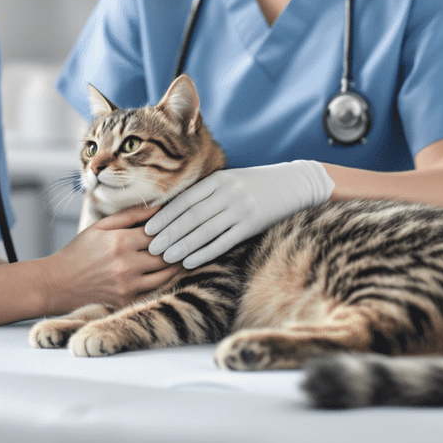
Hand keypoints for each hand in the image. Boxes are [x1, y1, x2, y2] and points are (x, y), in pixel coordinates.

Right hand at [38, 203, 179, 314]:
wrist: (58, 283)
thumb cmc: (78, 251)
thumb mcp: (100, 227)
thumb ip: (130, 216)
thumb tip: (157, 207)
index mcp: (120, 242)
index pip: (158, 232)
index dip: (171, 226)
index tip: (179, 223)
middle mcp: (127, 265)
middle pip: (166, 254)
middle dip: (177, 246)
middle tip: (187, 239)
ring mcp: (128, 285)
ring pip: (165, 274)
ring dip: (175, 265)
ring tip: (182, 255)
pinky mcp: (127, 300)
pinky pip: (154, 290)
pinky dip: (162, 281)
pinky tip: (165, 272)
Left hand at [144, 161, 334, 268]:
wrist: (295, 185)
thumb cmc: (255, 185)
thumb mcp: (231, 180)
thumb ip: (206, 192)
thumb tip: (173, 207)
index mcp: (219, 179)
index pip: (185, 199)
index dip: (165, 215)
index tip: (147, 228)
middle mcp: (228, 193)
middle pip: (191, 216)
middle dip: (169, 232)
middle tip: (150, 246)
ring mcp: (241, 209)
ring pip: (205, 231)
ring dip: (182, 245)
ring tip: (165, 256)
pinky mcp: (253, 225)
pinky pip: (223, 242)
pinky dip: (204, 253)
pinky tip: (189, 262)